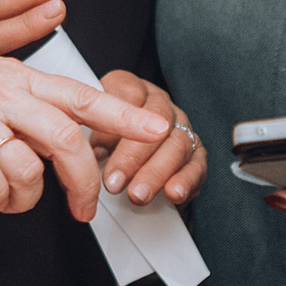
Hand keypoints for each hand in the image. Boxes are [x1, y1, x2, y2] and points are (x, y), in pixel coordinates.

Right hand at [0, 43, 172, 220]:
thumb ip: (22, 105)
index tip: (160, 129)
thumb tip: (56, 138)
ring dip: (31, 196)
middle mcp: (3, 92)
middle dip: (85, 181)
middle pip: (67, 139)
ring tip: (15, 201)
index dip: (124, 115)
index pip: (82, 96)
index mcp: (17, 77)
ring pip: (32, 165)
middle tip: (86, 210)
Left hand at [91, 71, 205, 206]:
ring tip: (137, 194)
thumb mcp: (89, 130)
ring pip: (177, 143)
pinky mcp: (196, 153)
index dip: (114, 122)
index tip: (97, 151)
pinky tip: (172, 193)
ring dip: (156, 172)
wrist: (127, 160)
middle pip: (157, 119)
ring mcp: (181, 127)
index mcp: (133, 90)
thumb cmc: (103, 143)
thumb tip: (92, 151)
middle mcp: (160, 104)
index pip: (130, 94)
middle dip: (134, 155)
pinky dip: (186, 180)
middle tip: (114, 182)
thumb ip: (91, 133)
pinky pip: (197, 165)